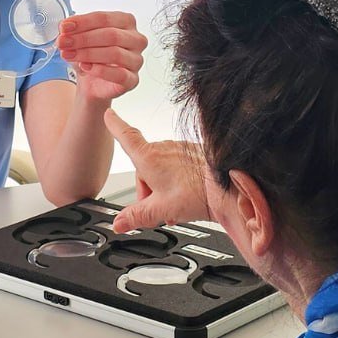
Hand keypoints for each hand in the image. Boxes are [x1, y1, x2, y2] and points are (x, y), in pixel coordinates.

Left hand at [57, 11, 146, 101]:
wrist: (91, 82)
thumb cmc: (90, 57)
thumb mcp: (79, 39)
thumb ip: (73, 30)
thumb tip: (65, 26)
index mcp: (126, 22)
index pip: (105, 18)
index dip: (83, 22)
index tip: (64, 27)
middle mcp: (135, 39)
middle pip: (111, 35)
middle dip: (83, 38)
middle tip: (63, 42)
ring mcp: (136, 60)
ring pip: (115, 53)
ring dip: (87, 54)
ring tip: (69, 55)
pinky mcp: (133, 79)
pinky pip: (119, 74)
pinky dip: (99, 70)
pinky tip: (85, 67)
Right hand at [104, 109, 209, 231]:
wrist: (229, 187)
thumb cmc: (197, 193)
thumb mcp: (159, 209)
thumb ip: (136, 216)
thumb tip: (119, 223)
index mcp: (148, 157)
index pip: (125, 135)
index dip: (114, 125)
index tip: (109, 115)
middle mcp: (163, 148)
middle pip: (144, 167)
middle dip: (147, 188)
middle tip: (159, 207)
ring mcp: (180, 150)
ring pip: (162, 169)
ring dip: (163, 187)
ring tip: (177, 205)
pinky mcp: (194, 154)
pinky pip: (178, 167)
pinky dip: (178, 182)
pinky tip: (188, 196)